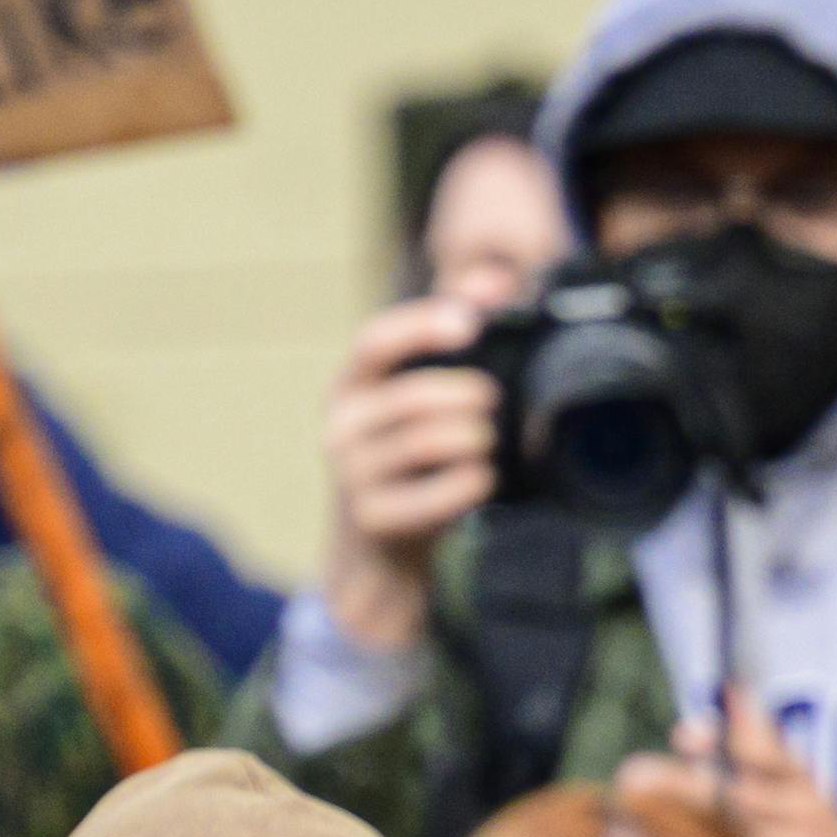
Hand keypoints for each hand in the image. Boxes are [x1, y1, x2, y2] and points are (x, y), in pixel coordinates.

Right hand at [311, 293, 500, 661]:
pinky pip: (431, 495)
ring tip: (489, 443)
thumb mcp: (420, 403)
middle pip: (412, 397)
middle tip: (494, 402)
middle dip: (466, 396)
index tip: (469, 321)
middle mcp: (341, 426)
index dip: (421, 325)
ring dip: (472, 440)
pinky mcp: (371, 520)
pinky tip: (482, 481)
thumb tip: (493, 278)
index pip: (375, 341)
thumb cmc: (408, 467)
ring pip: (424, 444)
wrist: (377, 558)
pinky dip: (467, 485)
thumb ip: (453, 337)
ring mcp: (351, 476)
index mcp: (351, 387)